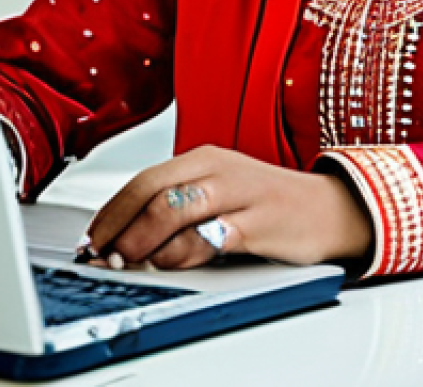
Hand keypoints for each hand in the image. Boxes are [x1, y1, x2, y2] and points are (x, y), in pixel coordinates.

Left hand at [85, 145, 371, 269]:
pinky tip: (170, 264)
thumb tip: (125, 234)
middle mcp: (218, 169)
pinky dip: (181, 253)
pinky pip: (209, 236)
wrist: (329, 208)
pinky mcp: (258, 222)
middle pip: (153, 191)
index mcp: (203, 158)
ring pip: (174, 209)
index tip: (92, 239)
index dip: (111, 211)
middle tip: (103, 255)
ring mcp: (239, 193)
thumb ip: (178, 205)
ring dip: (142, 240)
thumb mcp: (219, 191)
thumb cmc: (267, 203)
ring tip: (128, 262)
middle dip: (119, 226)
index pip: (144, 179)